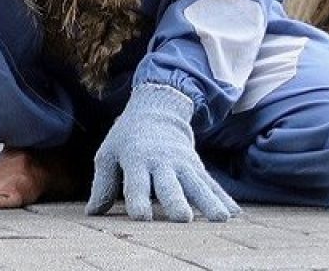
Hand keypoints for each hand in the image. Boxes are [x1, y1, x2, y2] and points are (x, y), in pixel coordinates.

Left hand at [86, 84, 238, 222]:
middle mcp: (161, 162)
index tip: (142, 217)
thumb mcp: (108, 155)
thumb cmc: (126, 139)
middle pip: (169, 185)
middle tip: (183, 219)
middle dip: (176, 201)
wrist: (157, 109)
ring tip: (220, 220)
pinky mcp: (196, 166)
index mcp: (136, 160)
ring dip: (208, 202)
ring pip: (196, 185)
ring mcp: (182, 164)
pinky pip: (211, 183)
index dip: (138, 200)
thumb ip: (102, 184)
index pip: (136, 183)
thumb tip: (93, 213)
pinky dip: (223, 197)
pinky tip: (235, 213)